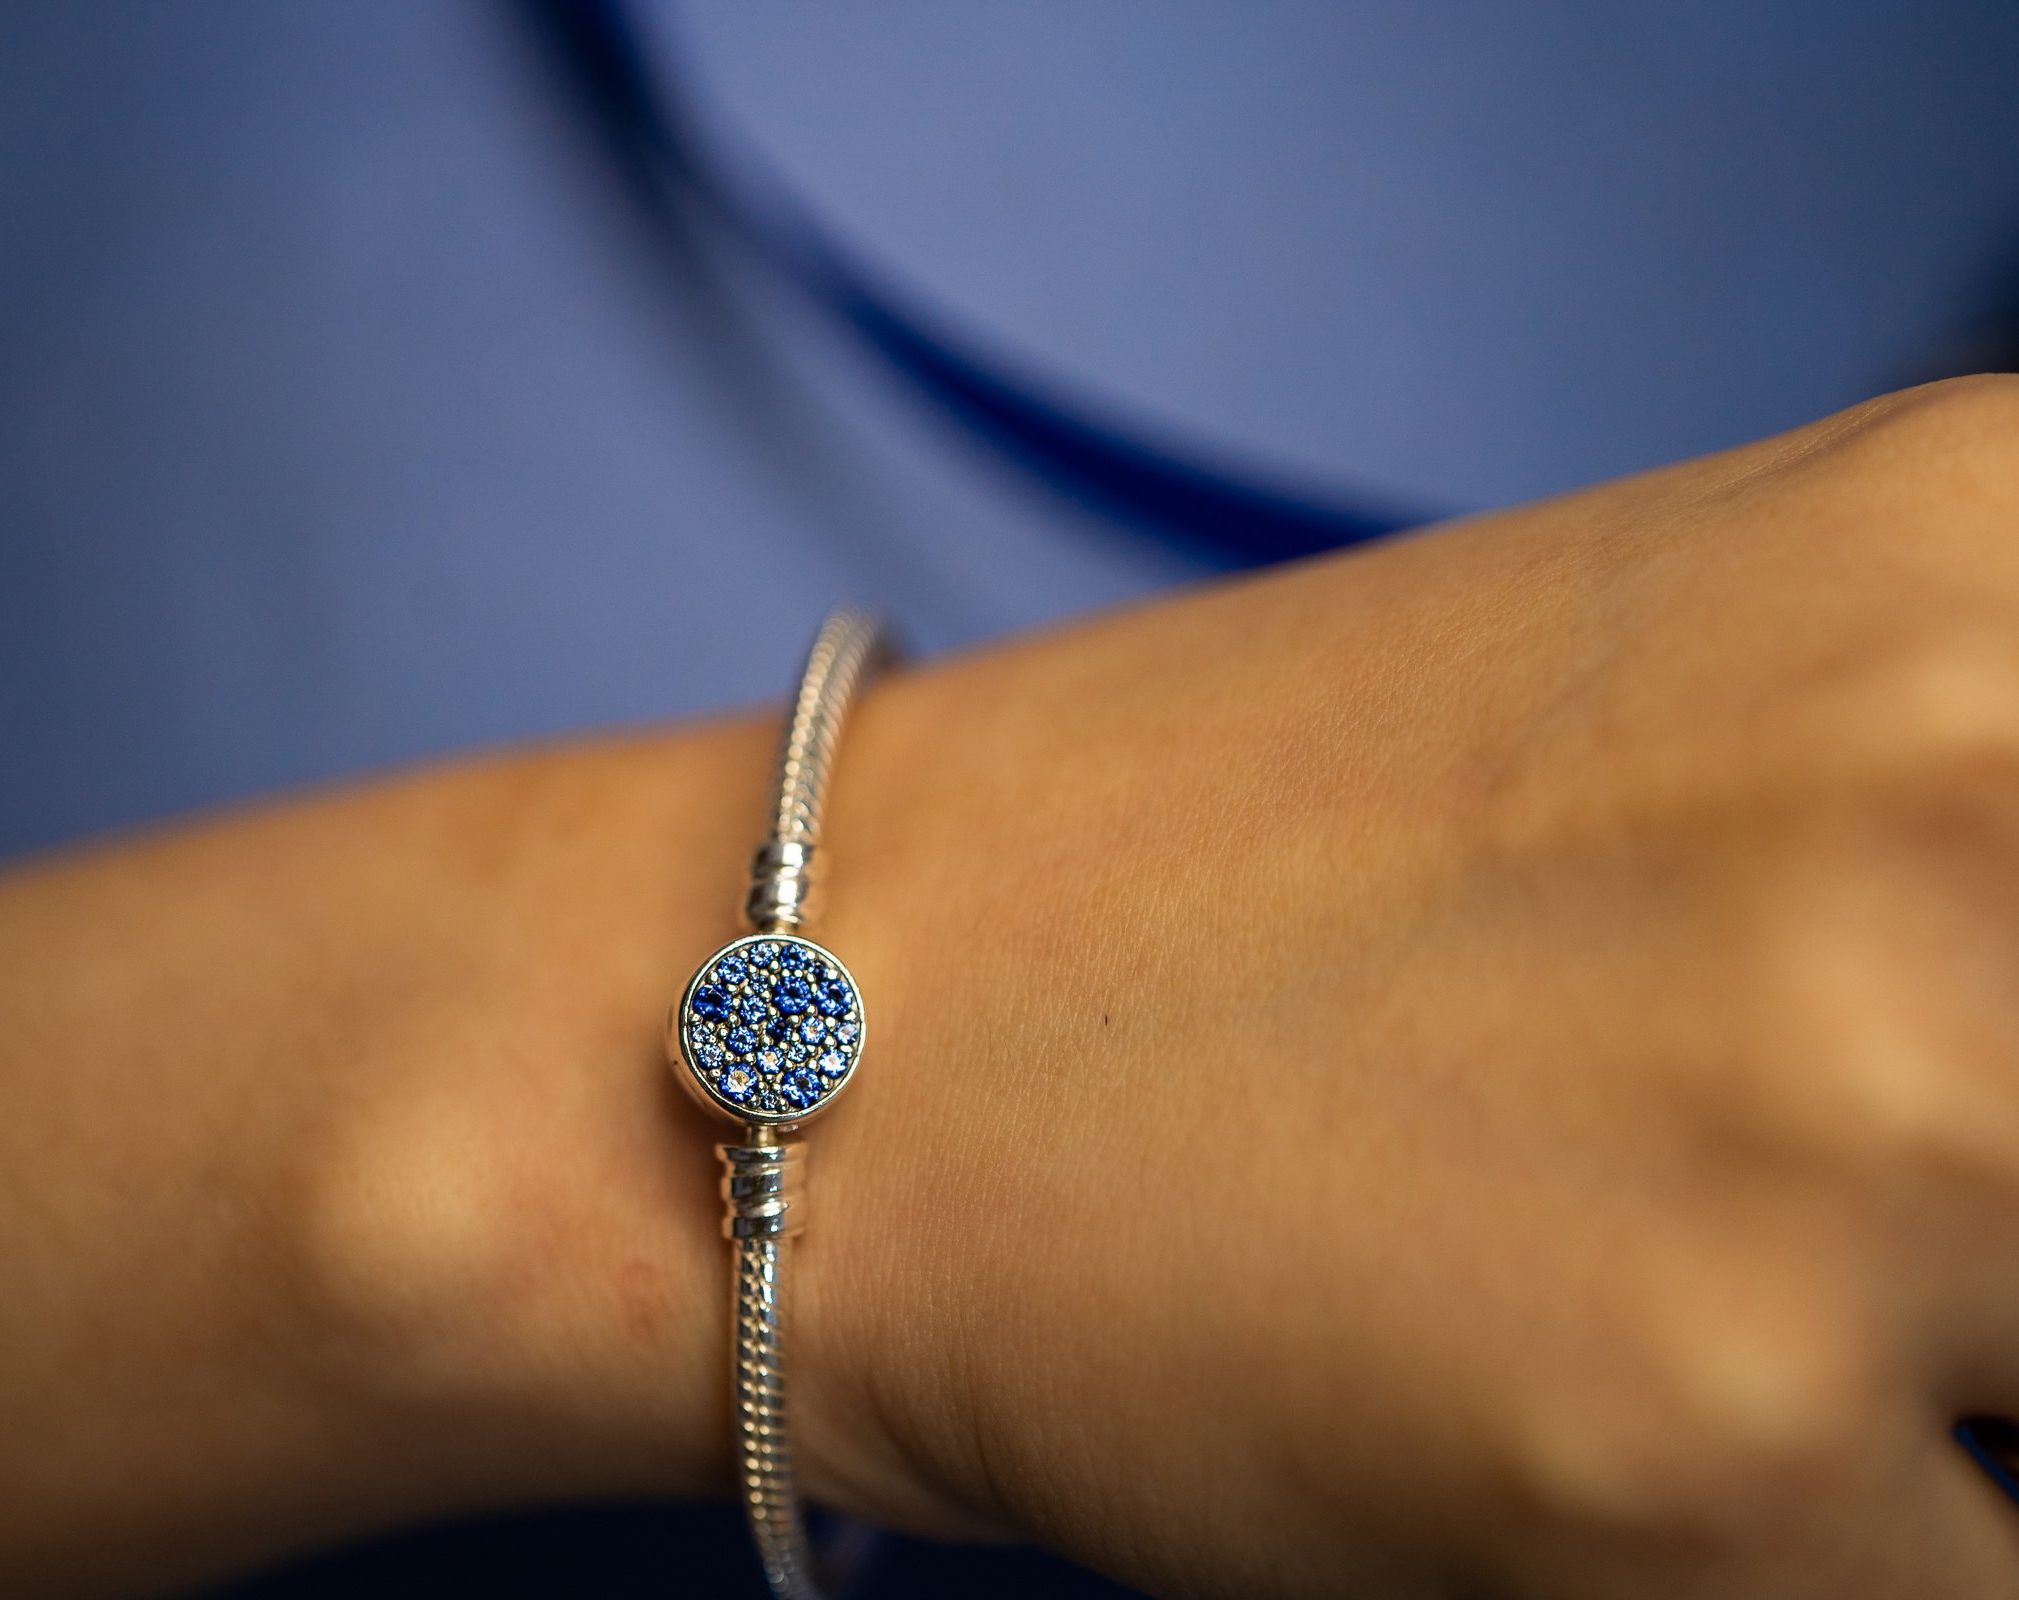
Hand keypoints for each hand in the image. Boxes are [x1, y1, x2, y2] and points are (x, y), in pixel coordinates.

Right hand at [793, 376, 2018, 1595]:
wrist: (835, 1027)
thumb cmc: (1226, 864)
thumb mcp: (1697, 689)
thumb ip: (1995, 796)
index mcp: (1993, 551)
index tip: (2002, 1127)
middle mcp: (1975, 791)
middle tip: (1851, 1194)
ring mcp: (1865, 1139)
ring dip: (1952, 1385)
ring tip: (1731, 1293)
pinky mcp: (1712, 1455)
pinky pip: (1965, 1593)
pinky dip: (1841, 1546)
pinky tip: (1621, 1431)